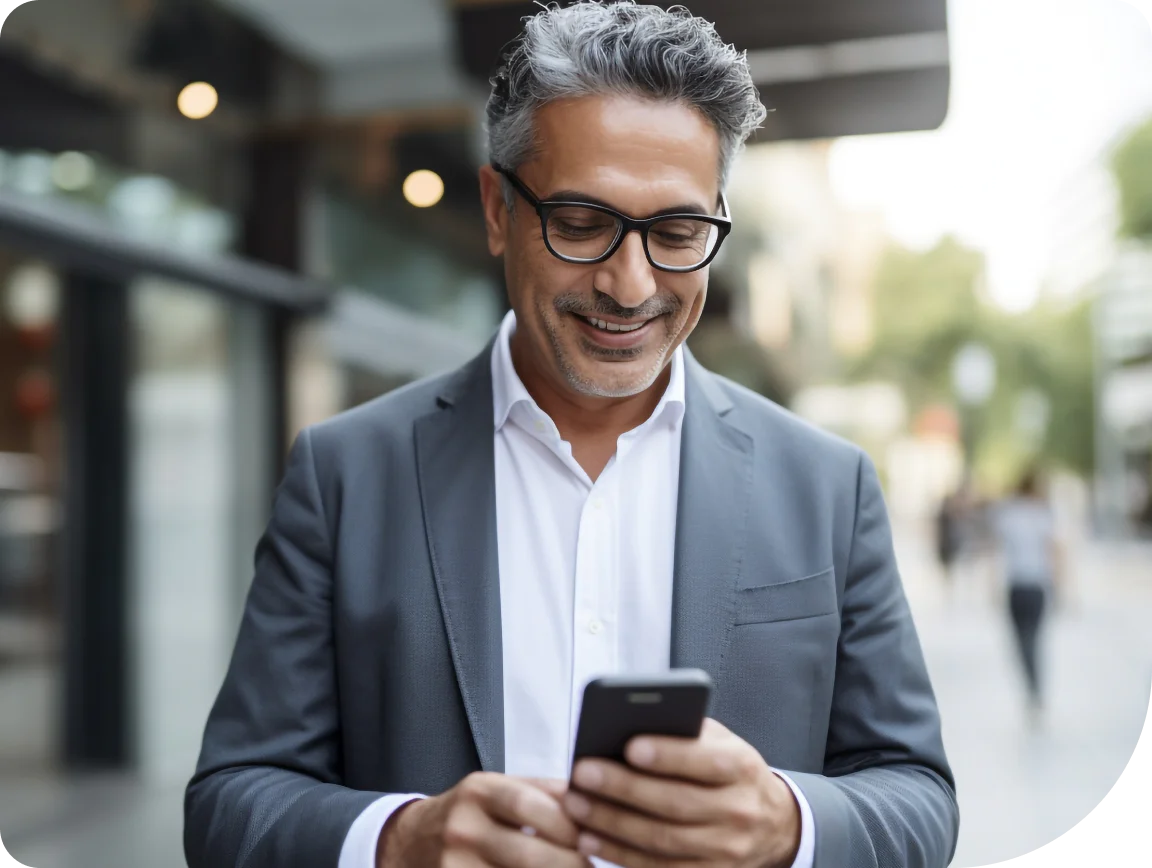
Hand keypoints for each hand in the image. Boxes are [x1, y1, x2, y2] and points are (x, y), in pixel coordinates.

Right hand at [378, 772, 591, 866]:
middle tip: (594, 867)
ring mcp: (455, 865)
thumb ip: (541, 791)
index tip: (596, 834)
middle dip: (570, 864)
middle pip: (528, 854)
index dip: (568, 823)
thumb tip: (592, 797)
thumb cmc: (466, 813)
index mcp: (479, 792)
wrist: (410, 842)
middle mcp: (463, 828)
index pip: (529, 806)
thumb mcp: (495, 789)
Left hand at [563, 718, 800, 867]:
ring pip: (662, 840)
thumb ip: (685, 732)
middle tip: (584, 773)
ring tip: (577, 805)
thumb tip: (630, 726)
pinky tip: (590, 838)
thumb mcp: (720, 742)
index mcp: (742, 767)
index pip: (705, 760)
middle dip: (624, 788)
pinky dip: (620, 855)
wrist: (773, 823)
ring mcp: (726, 849)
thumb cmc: (730, 771)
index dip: (667, 755)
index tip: (630, 746)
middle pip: (676, 803)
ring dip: (613, 824)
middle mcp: (738, 810)